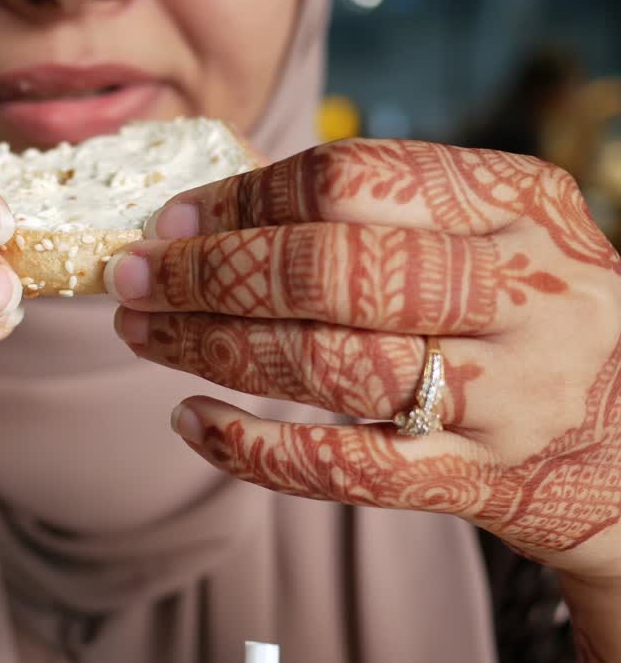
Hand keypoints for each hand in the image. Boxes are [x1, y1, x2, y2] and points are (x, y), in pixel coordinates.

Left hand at [106, 138, 620, 581]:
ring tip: (142, 333)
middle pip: (329, 272)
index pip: (349, 182)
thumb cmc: (531, 317)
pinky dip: (253, 448)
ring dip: (210, 347)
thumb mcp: (493, 234)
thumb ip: (387, 213)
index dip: (242, 199)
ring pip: (326, 365)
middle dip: (208, 273)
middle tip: (133, 277)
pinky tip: (191, 420)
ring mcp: (504, 395)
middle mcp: (519, 293)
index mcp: (517, 205)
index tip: (173, 218)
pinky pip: (346, 469)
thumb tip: (216, 215)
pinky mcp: (479, 480)